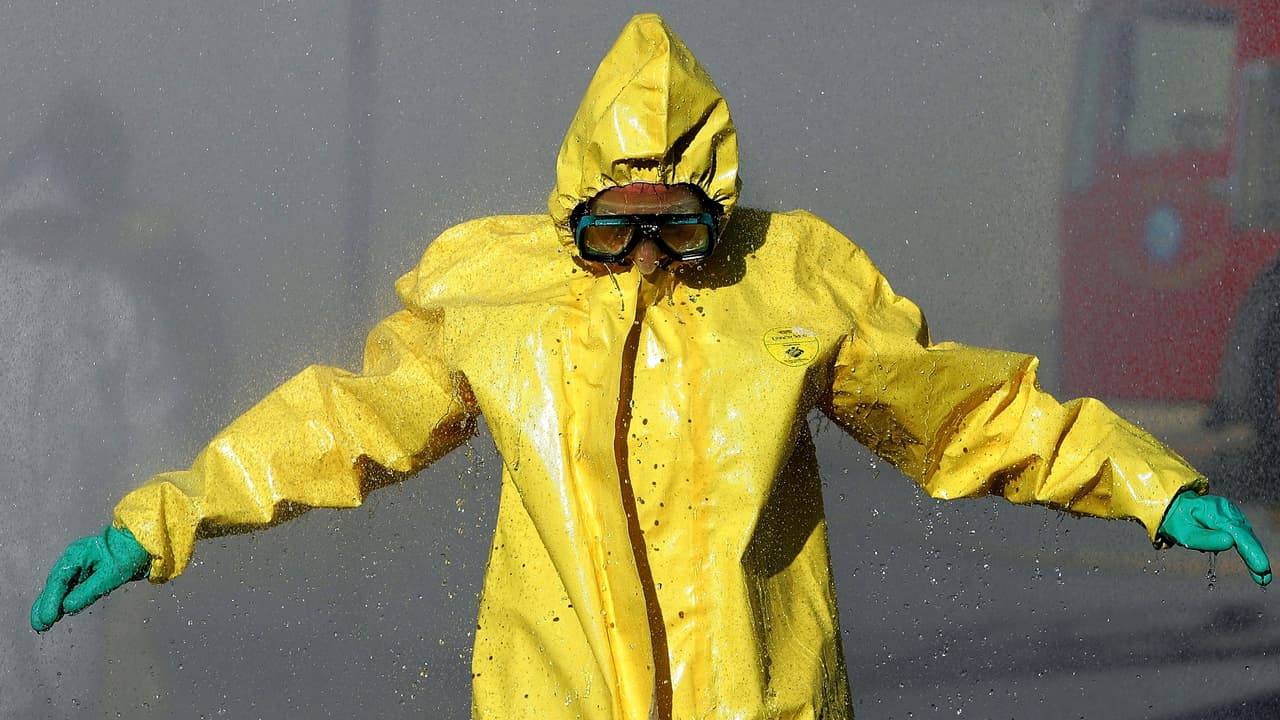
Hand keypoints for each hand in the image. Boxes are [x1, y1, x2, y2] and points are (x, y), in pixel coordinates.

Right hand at [31, 525, 150, 631]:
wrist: (143, 542)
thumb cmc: (129, 552)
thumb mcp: (111, 573)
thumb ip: (89, 590)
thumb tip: (68, 607)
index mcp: (77, 555)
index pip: (59, 580)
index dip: (51, 601)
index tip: (46, 618)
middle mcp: (74, 560)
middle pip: (55, 584)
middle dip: (45, 605)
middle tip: (38, 625)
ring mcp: (79, 566)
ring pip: (59, 587)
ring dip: (50, 604)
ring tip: (42, 624)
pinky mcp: (86, 572)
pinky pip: (69, 587)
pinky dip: (61, 600)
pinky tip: (57, 612)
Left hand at [1157, 492, 1271, 585]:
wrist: (1174, 508)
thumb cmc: (1178, 522)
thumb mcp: (1186, 534)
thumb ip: (1207, 539)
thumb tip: (1230, 542)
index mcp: (1215, 513)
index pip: (1238, 534)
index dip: (1251, 551)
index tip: (1261, 567)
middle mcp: (1227, 511)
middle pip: (1246, 536)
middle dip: (1256, 556)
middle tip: (1264, 578)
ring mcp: (1231, 514)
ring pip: (1247, 535)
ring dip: (1254, 553)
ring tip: (1260, 574)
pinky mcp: (1232, 518)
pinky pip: (1243, 534)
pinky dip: (1248, 547)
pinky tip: (1252, 560)